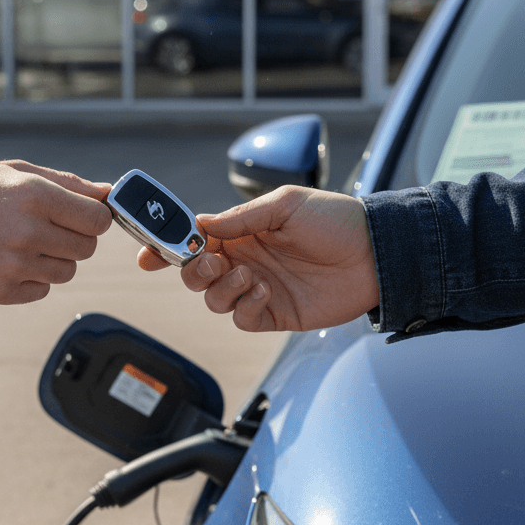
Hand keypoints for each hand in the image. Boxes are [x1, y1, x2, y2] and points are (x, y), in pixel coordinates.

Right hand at [0, 160, 111, 303]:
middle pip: (86, 249)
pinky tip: (7, 259)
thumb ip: (67, 184)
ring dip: (53, 259)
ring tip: (24, 243)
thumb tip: (107, 193)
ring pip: (65, 272)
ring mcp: (13, 267)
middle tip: (48, 228)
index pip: (97, 220)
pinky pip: (41, 290)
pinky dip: (31, 278)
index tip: (82, 216)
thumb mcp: (16, 172)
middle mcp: (27, 233)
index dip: (94, 218)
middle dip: (75, 238)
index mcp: (35, 197)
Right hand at [138, 186, 378, 331]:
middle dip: (192, 272)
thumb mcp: (286, 204)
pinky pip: (242, 319)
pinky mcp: (274, 314)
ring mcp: (257, 289)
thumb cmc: (335, 220)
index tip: (147, 256)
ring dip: (223, 289)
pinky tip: (266, 291)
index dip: (165, 249)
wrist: (377, 254)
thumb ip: (241, 217)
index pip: (191, 242)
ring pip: (213, 300)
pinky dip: (245, 306)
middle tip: (213, 264)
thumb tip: (200, 225)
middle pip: (193, 275)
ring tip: (252, 276)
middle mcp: (243, 261)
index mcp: (240, 232)